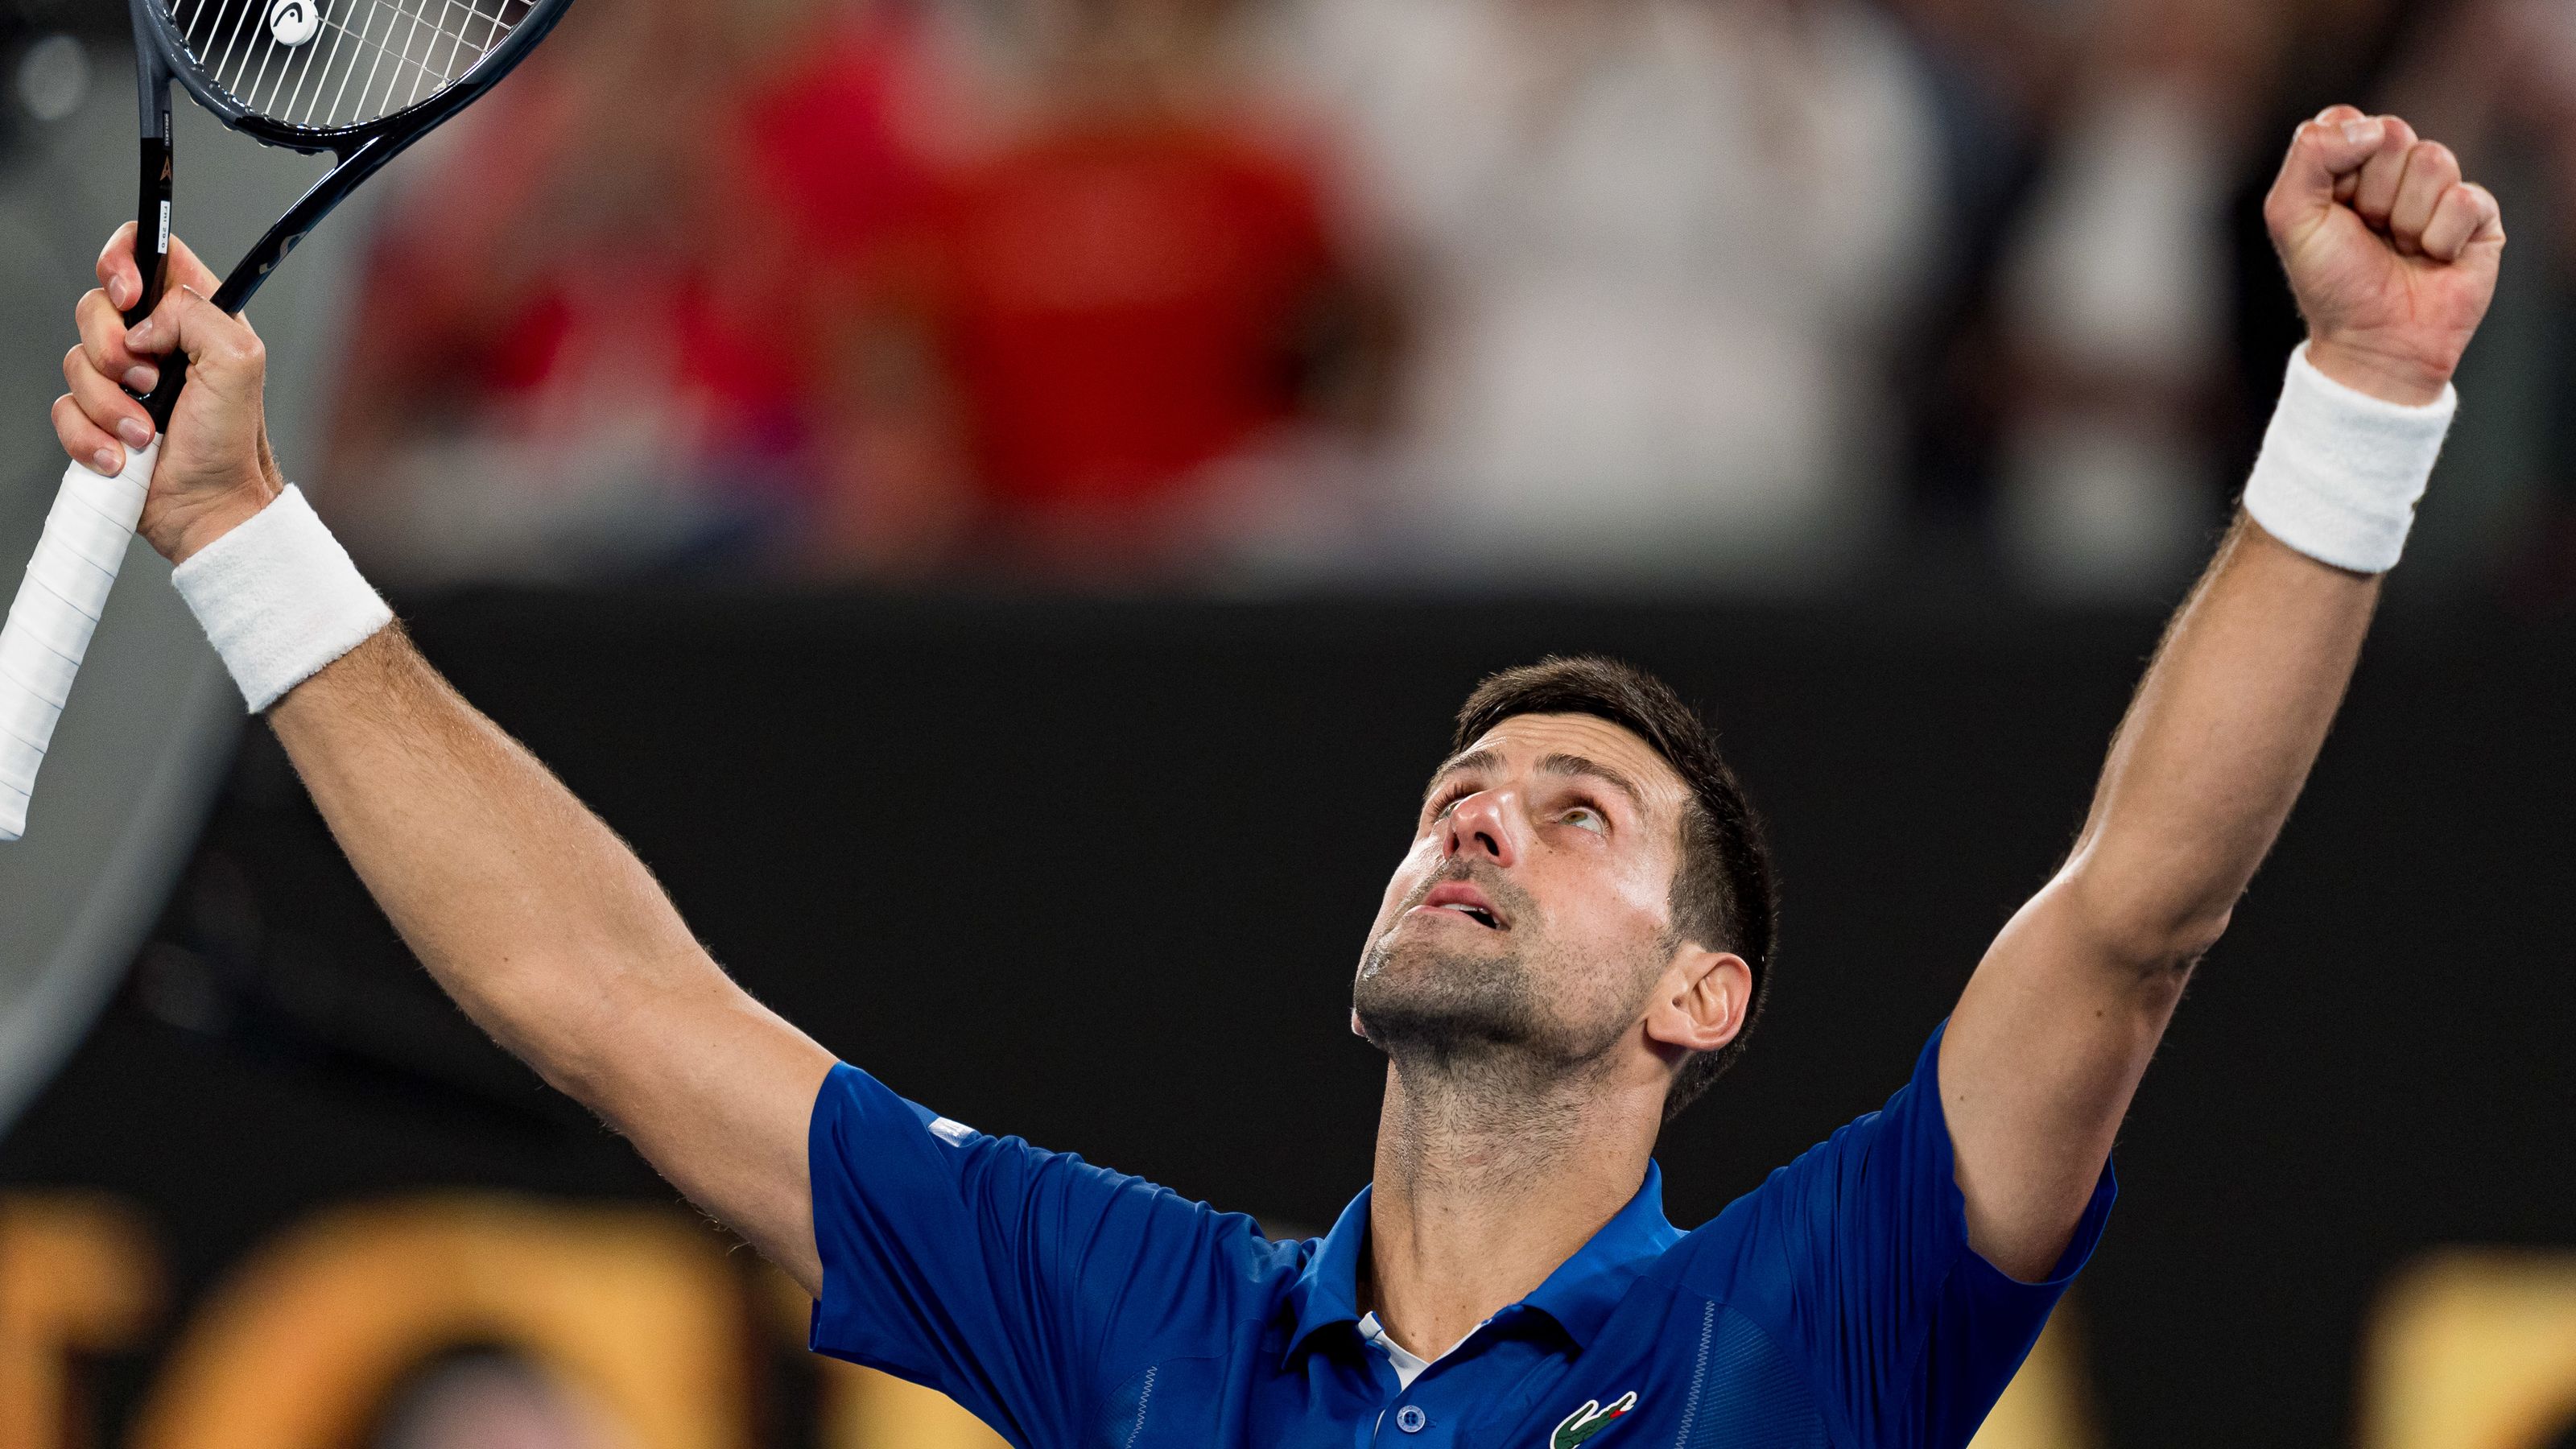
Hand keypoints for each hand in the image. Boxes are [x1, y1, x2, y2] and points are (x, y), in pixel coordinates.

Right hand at [55, 224, 282, 563]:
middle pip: (95, 306)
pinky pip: (63, 409)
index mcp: (193, 317)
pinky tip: (125, 455)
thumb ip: (197, 315)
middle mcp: (155, 342)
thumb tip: (145, 320)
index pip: (147, 253)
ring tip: (146, 432)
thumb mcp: (240, 363)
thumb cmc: (232, 443)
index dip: (123, 261)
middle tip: (147, 380)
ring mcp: (122, 380)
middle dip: (110, 347)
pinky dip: (92, 436)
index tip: (128, 294)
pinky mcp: (96, 417)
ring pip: (74, 361)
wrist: (209, 508)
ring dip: (110, 404)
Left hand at [2265, 107, 2506, 404]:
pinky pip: (2466, 197)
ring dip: (2406, 217)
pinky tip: (2432, 260)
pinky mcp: (2478, 217)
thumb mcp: (2291, 216)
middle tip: (2366, 232)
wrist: (2373, 343)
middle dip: (2370, 190)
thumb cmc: (2330, 283)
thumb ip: (2311, 154)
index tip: (2330, 206)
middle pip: (2392, 132)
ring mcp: (2438, 191)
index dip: (2337, 161)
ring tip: (2399, 248)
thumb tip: (2373, 126)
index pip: (2347, 119)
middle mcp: (2393, 172)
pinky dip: (2441, 237)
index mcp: (2345, 165)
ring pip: (2434, 160)